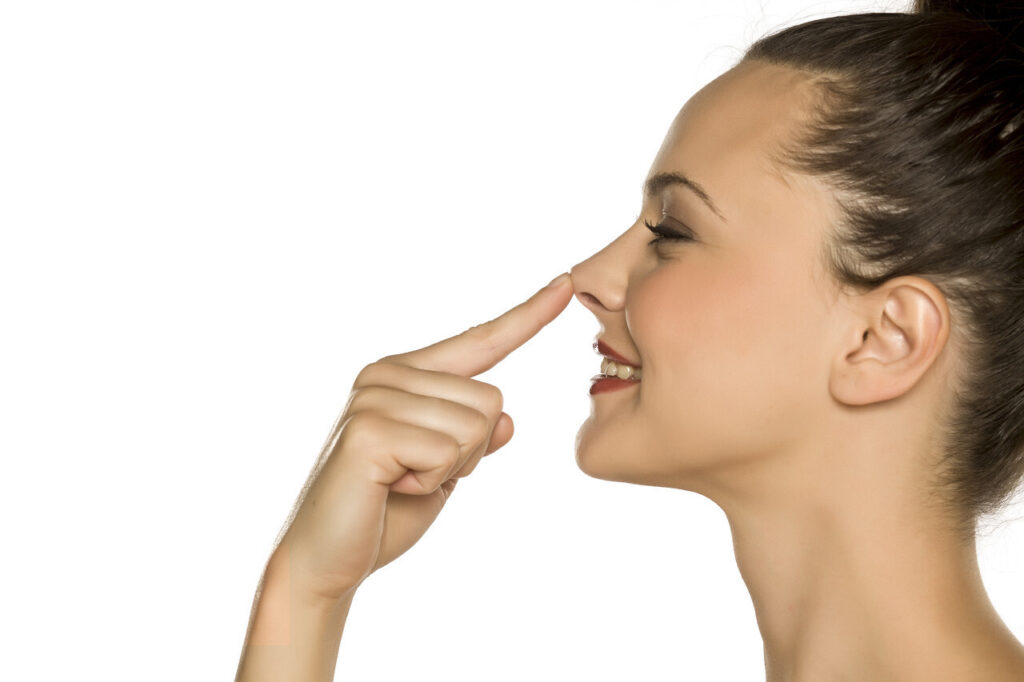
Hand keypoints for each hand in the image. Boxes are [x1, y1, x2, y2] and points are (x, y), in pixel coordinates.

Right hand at [274, 273, 573, 603]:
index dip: (527, 316)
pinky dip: (430, 484)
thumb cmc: (384, 513)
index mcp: (406, 373)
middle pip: (492, 400)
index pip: (480, 341)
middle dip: (470, 454)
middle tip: (413, 475)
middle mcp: (387, 374)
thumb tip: (505, 419)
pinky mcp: (369, 430)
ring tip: (398, 481)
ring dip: (449, 470)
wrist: (325, 560)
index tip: (565, 284)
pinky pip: (448, 453)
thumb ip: (473, 437)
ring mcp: (374, 397)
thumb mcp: (444, 471)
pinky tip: (389, 488)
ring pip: (476, 427)